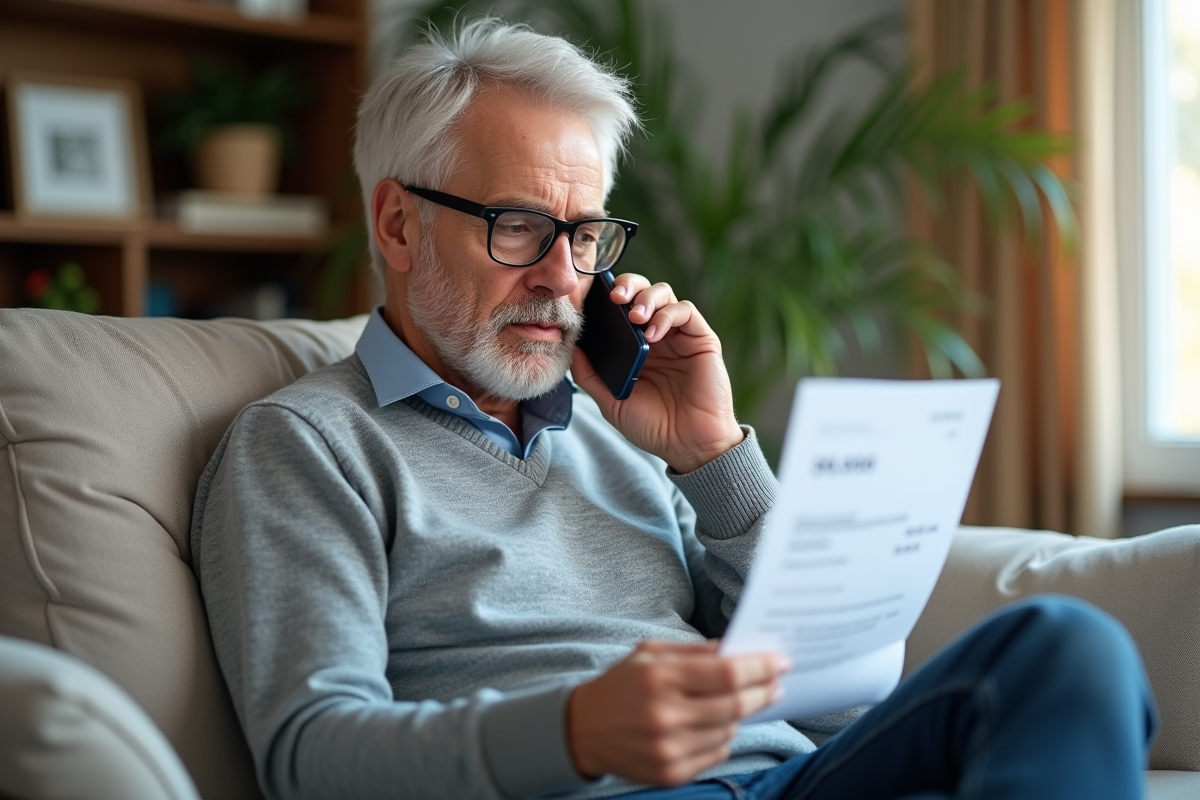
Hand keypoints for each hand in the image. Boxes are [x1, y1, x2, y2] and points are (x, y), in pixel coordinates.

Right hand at [566, 640, 788, 786]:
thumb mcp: (650, 653)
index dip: (760, 668)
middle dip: (762, 692)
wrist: (582, 729)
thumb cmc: (621, 684)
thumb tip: (738, 650)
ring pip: (730, 731)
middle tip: (775, 683)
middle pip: (736, 705)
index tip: (780, 663)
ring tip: (736, 703)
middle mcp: (665, 715)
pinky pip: (717, 754)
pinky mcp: (670, 773)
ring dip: (740, 715)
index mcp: (660, 677)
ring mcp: (669, 749)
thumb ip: (695, 651)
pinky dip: (723, 738)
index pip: (728, 674)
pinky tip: (712, 725)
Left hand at [571, 274, 744, 472]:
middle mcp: (657, 336)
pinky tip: (654, 333)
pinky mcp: (701, 340)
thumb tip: (571, 347)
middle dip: (627, 285)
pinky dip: (668, 315)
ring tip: (634, 317)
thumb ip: (590, 375)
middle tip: (615, 297)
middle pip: (642, 291)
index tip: (590, 298)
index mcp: (635, 347)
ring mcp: (679, 336)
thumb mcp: (611, 401)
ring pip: (664, 294)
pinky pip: (685, 311)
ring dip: (646, 298)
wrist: (688, 446)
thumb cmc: (652, 426)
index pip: (619, 308)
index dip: (606, 297)